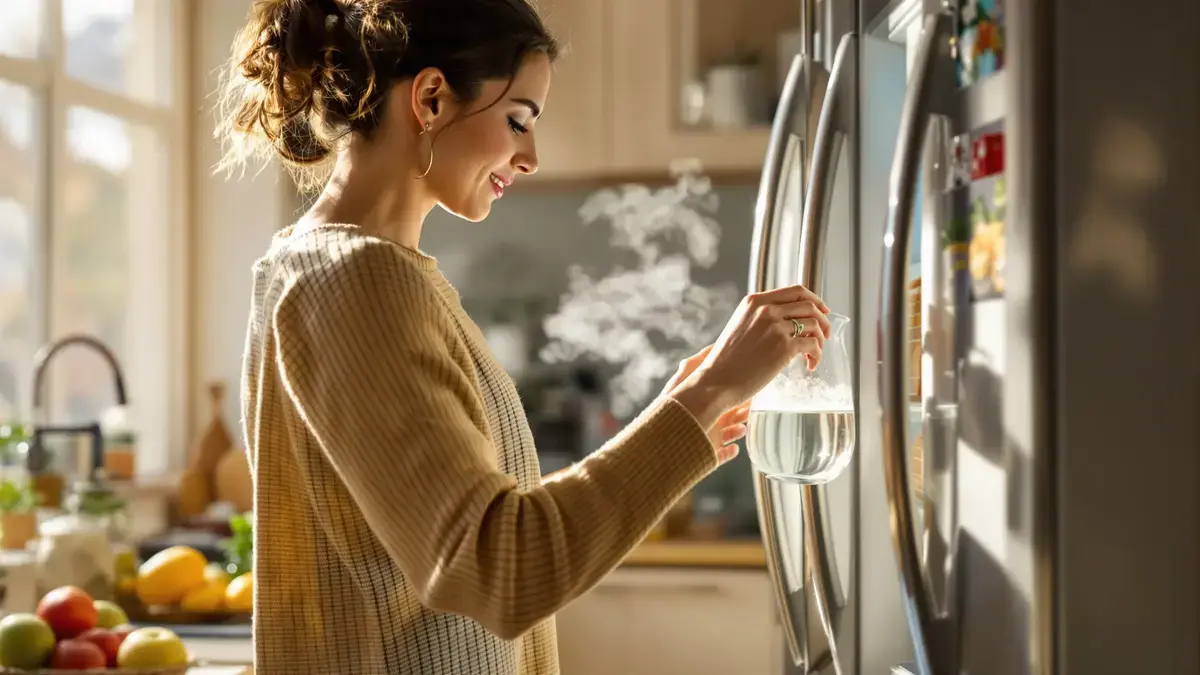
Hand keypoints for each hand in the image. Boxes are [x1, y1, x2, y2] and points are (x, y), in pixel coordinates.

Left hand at [662, 345, 749, 463]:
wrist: (660, 439)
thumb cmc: (673, 405)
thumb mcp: (684, 380)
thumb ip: (697, 364)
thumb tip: (712, 348)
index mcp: (707, 402)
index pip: (728, 396)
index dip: (740, 392)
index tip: (751, 388)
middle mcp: (709, 419)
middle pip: (734, 414)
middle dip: (743, 411)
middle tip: (750, 409)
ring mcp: (709, 437)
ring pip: (732, 434)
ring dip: (739, 431)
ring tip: (741, 428)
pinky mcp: (708, 454)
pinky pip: (724, 455)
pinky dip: (730, 453)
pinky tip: (733, 448)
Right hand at [670, 285, 830, 427]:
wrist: (716, 381)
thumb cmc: (726, 361)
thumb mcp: (739, 327)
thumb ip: (759, 318)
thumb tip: (786, 322)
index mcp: (755, 301)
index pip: (795, 291)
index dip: (814, 300)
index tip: (821, 311)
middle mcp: (767, 309)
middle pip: (809, 305)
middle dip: (823, 320)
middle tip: (825, 335)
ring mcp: (776, 326)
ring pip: (814, 324)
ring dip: (820, 340)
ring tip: (813, 355)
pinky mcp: (785, 346)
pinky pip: (813, 345)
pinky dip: (816, 355)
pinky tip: (809, 365)